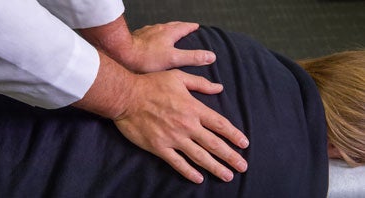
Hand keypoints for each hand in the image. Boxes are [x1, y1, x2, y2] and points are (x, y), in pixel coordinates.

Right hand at [114, 69, 248, 183]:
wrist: (126, 96)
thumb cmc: (151, 84)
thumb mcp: (178, 77)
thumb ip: (200, 84)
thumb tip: (219, 87)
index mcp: (193, 108)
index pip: (220, 124)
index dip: (234, 135)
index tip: (244, 144)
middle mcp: (187, 125)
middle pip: (214, 144)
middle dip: (231, 157)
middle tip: (242, 167)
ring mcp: (173, 138)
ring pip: (199, 157)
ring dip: (215, 168)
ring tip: (227, 176)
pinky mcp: (159, 147)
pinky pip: (177, 163)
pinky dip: (189, 172)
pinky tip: (198, 178)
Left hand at [125, 22, 215, 72]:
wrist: (122, 54)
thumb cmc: (146, 58)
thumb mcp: (173, 59)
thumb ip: (192, 57)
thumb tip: (210, 56)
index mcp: (169, 33)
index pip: (184, 27)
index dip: (191, 27)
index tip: (196, 26)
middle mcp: (158, 29)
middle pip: (172, 25)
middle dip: (180, 27)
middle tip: (185, 28)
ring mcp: (146, 33)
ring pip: (159, 29)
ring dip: (166, 30)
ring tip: (169, 34)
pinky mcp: (137, 38)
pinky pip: (148, 35)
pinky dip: (154, 36)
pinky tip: (151, 42)